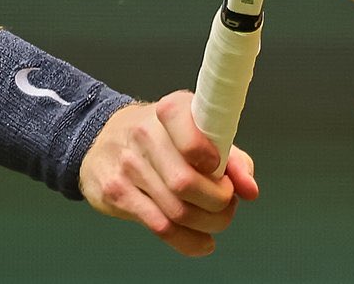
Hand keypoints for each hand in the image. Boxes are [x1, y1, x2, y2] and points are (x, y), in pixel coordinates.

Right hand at [78, 89, 259, 256]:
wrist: (104, 138)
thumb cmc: (160, 137)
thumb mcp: (198, 133)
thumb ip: (232, 158)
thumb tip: (249, 189)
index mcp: (170, 111)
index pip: (189, 135)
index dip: (211, 159)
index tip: (220, 170)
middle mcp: (144, 134)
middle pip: (186, 184)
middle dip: (218, 204)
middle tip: (225, 202)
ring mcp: (127, 165)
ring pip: (177, 211)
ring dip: (207, 224)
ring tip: (213, 218)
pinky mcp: (116, 193)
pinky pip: (161, 228)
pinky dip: (189, 242)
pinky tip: (201, 240)